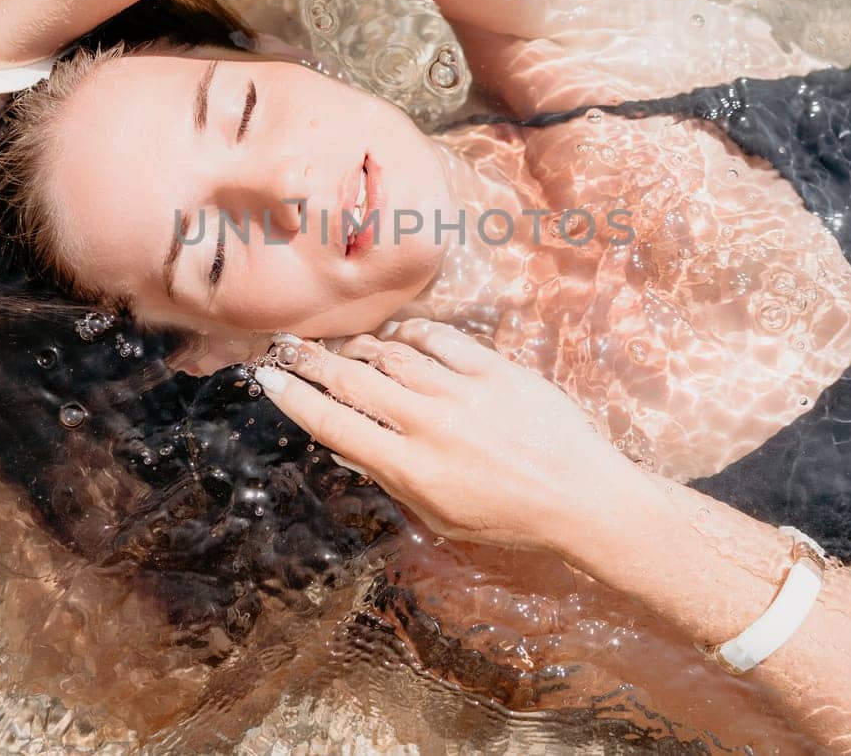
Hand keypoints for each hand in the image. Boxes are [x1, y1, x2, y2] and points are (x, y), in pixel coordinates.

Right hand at [253, 319, 643, 552]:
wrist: (582, 498)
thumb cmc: (509, 519)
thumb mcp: (439, 517)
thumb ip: (392, 478)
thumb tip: (349, 447)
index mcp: (411, 467)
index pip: (335, 424)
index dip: (293, 398)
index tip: (268, 379)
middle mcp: (429, 424)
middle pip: (352, 379)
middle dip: (310, 360)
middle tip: (286, 347)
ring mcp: (463, 391)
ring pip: (393, 351)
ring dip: (361, 345)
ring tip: (347, 347)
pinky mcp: (496, 369)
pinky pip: (441, 337)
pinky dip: (413, 331)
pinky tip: (401, 334)